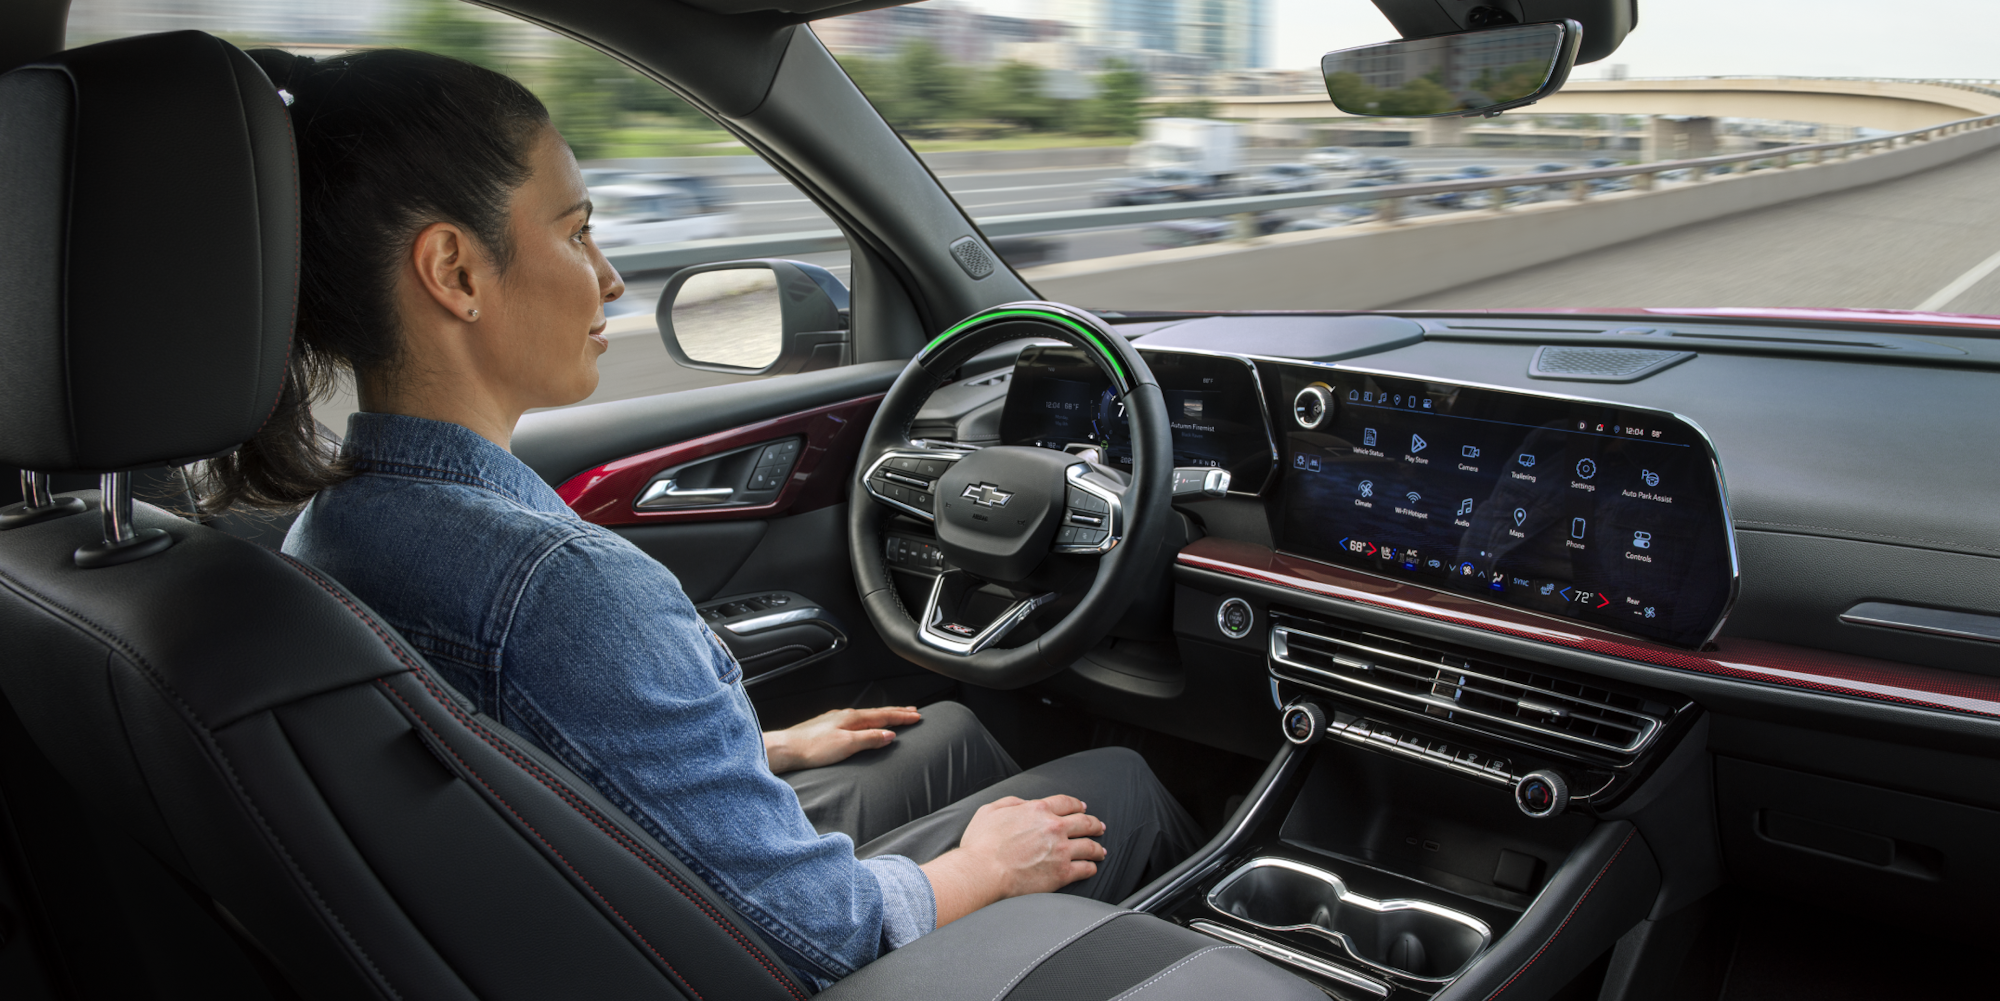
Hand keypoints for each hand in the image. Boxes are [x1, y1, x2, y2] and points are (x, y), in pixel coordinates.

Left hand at [762, 706, 921, 774]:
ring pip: (866, 715)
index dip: (902, 716)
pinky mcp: (827, 727)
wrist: (785, 748)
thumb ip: (869, 739)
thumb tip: (889, 735)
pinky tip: (865, 724)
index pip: (884, 716)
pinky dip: (868, 720)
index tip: (917, 716)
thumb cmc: (812, 748)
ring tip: (893, 715)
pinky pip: (855, 720)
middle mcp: (844, 715)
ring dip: (883, 715)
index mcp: (852, 718)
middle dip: (896, 712)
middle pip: (876, 712)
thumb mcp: (846, 745)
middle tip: (912, 711)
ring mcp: (835, 720)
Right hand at [920, 794, 1106, 926]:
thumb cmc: (981, 844)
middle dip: (1094, 824)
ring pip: (1089, 845)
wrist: (982, 872)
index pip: (1066, 803)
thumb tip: (1024, 803)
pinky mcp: (1062, 873)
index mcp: (1037, 809)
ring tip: (1101, 850)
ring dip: (1097, 847)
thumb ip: (1010, 802)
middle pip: (1084, 822)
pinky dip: (1091, 867)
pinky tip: (1092, 867)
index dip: (1078, 805)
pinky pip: (1085, 868)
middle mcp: (1054, 827)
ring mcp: (1061, 850)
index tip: (1083, 809)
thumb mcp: (990, 810)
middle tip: (1100, 827)